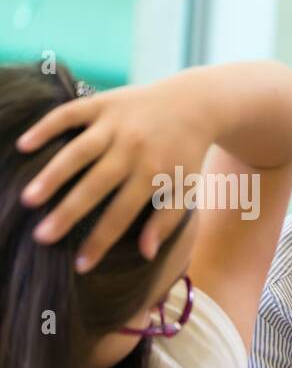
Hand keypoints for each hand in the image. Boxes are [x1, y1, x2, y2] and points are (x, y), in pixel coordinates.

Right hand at [16, 70, 214, 269]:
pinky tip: (24, 146)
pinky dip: (46, 127)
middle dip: (68, 213)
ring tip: (29, 198)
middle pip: (96, 186)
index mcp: (154, 174)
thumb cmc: (185, 155)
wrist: (193, 104)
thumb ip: (166, 220)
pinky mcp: (102, 102)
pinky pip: (69, 114)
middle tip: (41, 237)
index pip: (122, 215)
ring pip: (79, 151)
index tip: (80, 264)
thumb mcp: (185, 188)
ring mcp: (116, 124)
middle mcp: (133, 149)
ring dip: (53, 174)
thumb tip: (146, 254)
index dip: (101, 240)